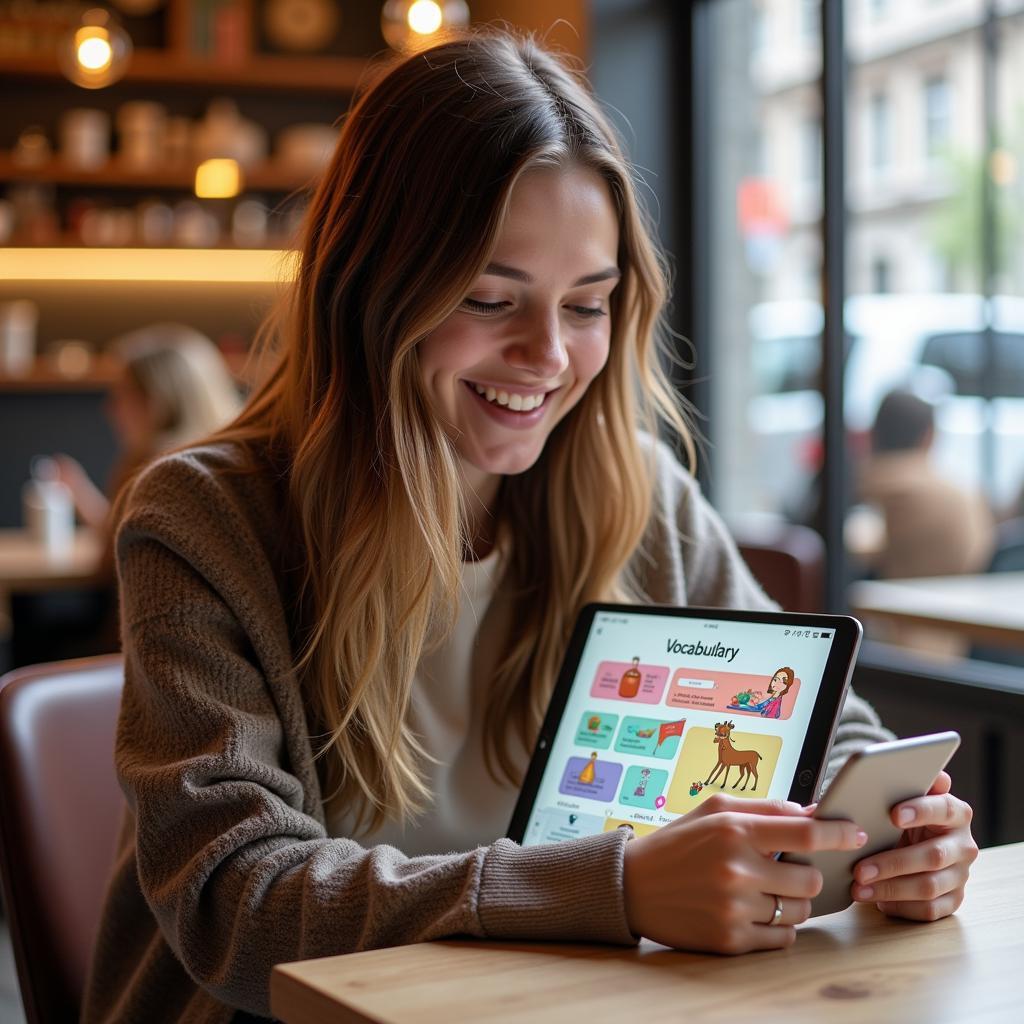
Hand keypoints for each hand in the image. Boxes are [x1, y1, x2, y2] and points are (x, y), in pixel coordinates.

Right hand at [622, 793, 865, 953]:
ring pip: (798, 912)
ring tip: (767, 890)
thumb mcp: (715, 809)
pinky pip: (782, 939)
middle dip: (809, 874)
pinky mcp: (730, 941)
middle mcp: (737, 870)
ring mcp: (734, 909)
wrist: (632, 886)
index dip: (839, 833)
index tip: (854, 833)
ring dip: (792, 901)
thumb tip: (814, 813)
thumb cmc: (678, 842)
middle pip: (811, 880)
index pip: (807, 834)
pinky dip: (778, 926)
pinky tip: (756, 911)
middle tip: (790, 869)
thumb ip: (766, 808)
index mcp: (734, 830)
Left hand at [852, 771, 977, 921]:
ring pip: (929, 886)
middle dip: (892, 863)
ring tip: (859, 887)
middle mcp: (963, 845)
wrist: (911, 844)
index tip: (893, 815)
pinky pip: (929, 910)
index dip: (921, 810)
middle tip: (860, 868)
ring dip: (890, 888)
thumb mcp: (899, 799)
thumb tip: (910, 772)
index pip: (944, 808)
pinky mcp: (953, 900)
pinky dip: (901, 906)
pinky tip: (877, 901)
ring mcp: (960, 875)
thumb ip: (903, 784)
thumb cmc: (901, 818)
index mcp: (955, 813)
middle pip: (933, 856)